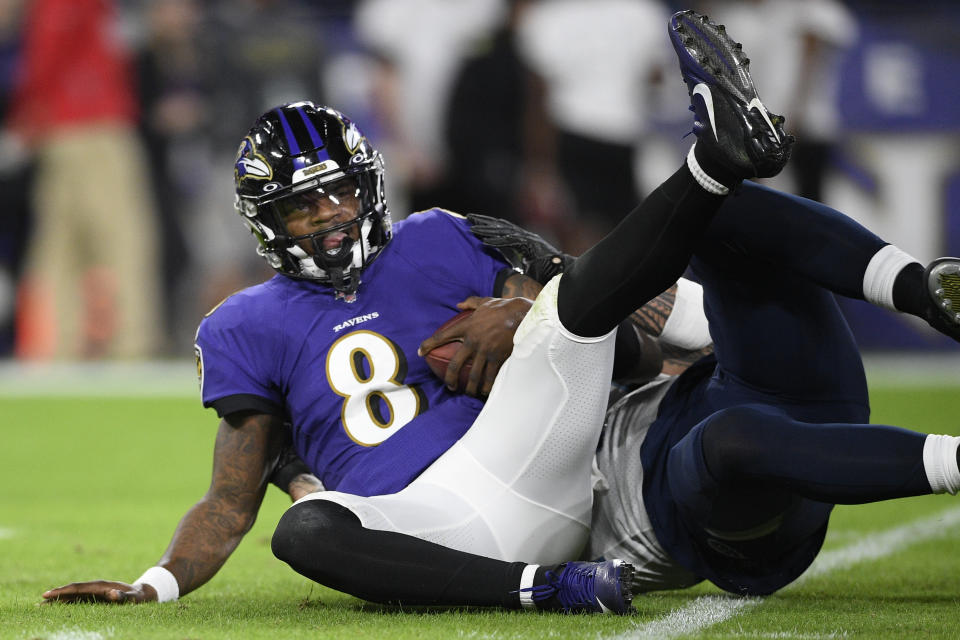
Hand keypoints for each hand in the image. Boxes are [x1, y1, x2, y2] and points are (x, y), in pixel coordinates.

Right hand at [42, 580, 156, 603]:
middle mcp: (96, 587)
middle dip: (56, 596)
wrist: (145, 592)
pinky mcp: (96, 597)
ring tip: (42, 606)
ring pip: (73, 595)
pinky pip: (78, 600)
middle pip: (72, 591)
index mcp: (102, 586)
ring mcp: (95, 592)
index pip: (78, 588)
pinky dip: (67, 603)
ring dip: (59, 600)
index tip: (47, 594)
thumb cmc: (140, 597)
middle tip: (39, 603)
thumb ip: (125, 597)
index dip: (63, 591)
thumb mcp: (135, 598)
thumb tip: (112, 594)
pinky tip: (57, 607)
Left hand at [419, 296, 532, 396]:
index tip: (420, 352)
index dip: (429, 344)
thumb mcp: (484, 301)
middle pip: (455, 365)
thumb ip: (470, 303)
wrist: (522, 314)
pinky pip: (491, 376)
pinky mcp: (498, 357)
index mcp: (466, 326)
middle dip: (450, 378)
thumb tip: (459, 304)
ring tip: (469, 393)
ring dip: (470, 387)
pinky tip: (486, 392)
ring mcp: (485, 351)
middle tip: (450, 386)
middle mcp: (473, 341)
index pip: (442, 336)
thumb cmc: (503, 307)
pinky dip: (488, 386)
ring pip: (474, 375)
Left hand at [467, 214, 573, 283]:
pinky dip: (496, 241)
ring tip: (471, 229)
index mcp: (523, 238)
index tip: (474, 222)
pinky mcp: (529, 245)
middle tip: (468, 217)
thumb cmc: (547, 271)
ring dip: (486, 230)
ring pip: (503, 232)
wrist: (562, 272)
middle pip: (500, 226)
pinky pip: (510, 242)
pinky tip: (484, 241)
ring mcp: (527, 238)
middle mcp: (524, 235)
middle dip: (483, 221)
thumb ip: (520, 261)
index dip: (489, 224)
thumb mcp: (528, 264)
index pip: (502, 229)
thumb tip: (511, 266)